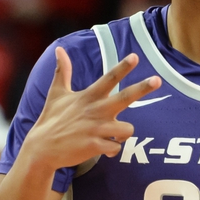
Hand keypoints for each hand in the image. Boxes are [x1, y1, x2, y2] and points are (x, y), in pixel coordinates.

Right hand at [24, 48, 159, 170]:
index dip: (123, 67)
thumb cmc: (51, 120)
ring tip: (111, 135)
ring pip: (127, 129)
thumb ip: (63, 72)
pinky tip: (104, 149)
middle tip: (158, 80)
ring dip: (123, 133)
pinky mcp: (95, 146)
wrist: (42, 149)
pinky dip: (113, 150)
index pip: (109, 78)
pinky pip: (116, 148)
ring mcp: (96, 129)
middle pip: (125, 97)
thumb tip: (59, 49)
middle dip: (142, 88)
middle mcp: (95, 110)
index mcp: (88, 96)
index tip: (135, 56)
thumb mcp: (57, 94)